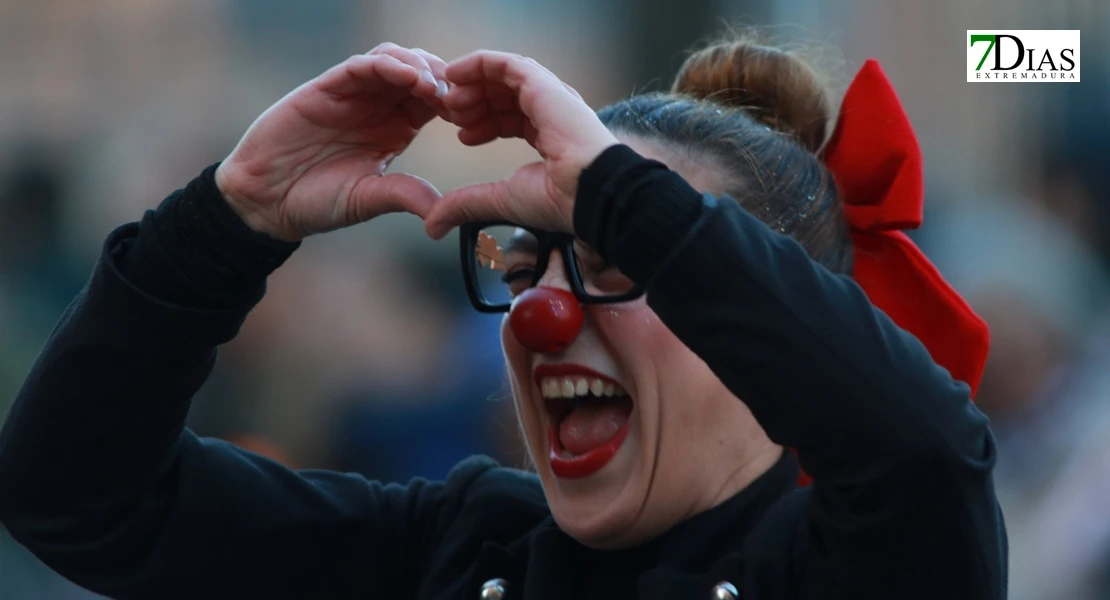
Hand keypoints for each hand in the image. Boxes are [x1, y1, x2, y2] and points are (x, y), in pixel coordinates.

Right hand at [215, 44, 449, 241]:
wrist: (266, 201)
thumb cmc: (317, 201)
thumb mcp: (369, 199)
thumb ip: (405, 195)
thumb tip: (444, 212)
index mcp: (395, 129)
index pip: (433, 102)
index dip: (455, 102)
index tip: (475, 115)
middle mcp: (377, 106)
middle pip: (419, 73)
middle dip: (443, 77)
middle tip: (461, 95)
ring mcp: (352, 94)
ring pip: (393, 60)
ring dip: (419, 65)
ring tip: (435, 85)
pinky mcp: (326, 88)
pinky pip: (360, 66)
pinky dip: (386, 65)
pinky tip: (407, 76)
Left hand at [424, 51, 618, 237]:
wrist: (587, 192)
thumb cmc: (559, 201)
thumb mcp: (500, 200)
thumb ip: (465, 205)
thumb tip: (432, 227)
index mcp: (553, 137)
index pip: (514, 120)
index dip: (484, 125)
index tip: (462, 136)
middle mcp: (553, 112)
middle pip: (506, 96)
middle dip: (474, 104)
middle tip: (447, 114)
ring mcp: (549, 95)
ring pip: (504, 77)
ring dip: (472, 86)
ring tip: (448, 101)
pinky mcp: (541, 84)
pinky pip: (505, 64)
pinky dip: (477, 65)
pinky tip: (455, 74)